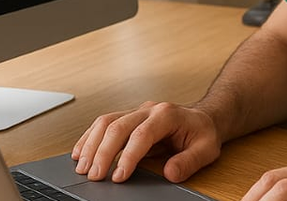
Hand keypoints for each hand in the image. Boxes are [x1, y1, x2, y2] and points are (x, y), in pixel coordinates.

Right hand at [71, 101, 220, 182]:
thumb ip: (189, 161)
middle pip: (118, 126)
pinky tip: (80, 153)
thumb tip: (170, 173)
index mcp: (167, 114)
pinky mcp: (128, 117)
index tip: (119, 176)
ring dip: (91, 144)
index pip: (142, 134)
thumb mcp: (206, 149)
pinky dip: (89, 138)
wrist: (202, 118)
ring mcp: (136, 111)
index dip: (128, 156)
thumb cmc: (202, 133)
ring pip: (106, 121)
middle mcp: (148, 109)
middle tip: (94, 175)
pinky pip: (103, 123)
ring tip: (82, 167)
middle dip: (102, 152)